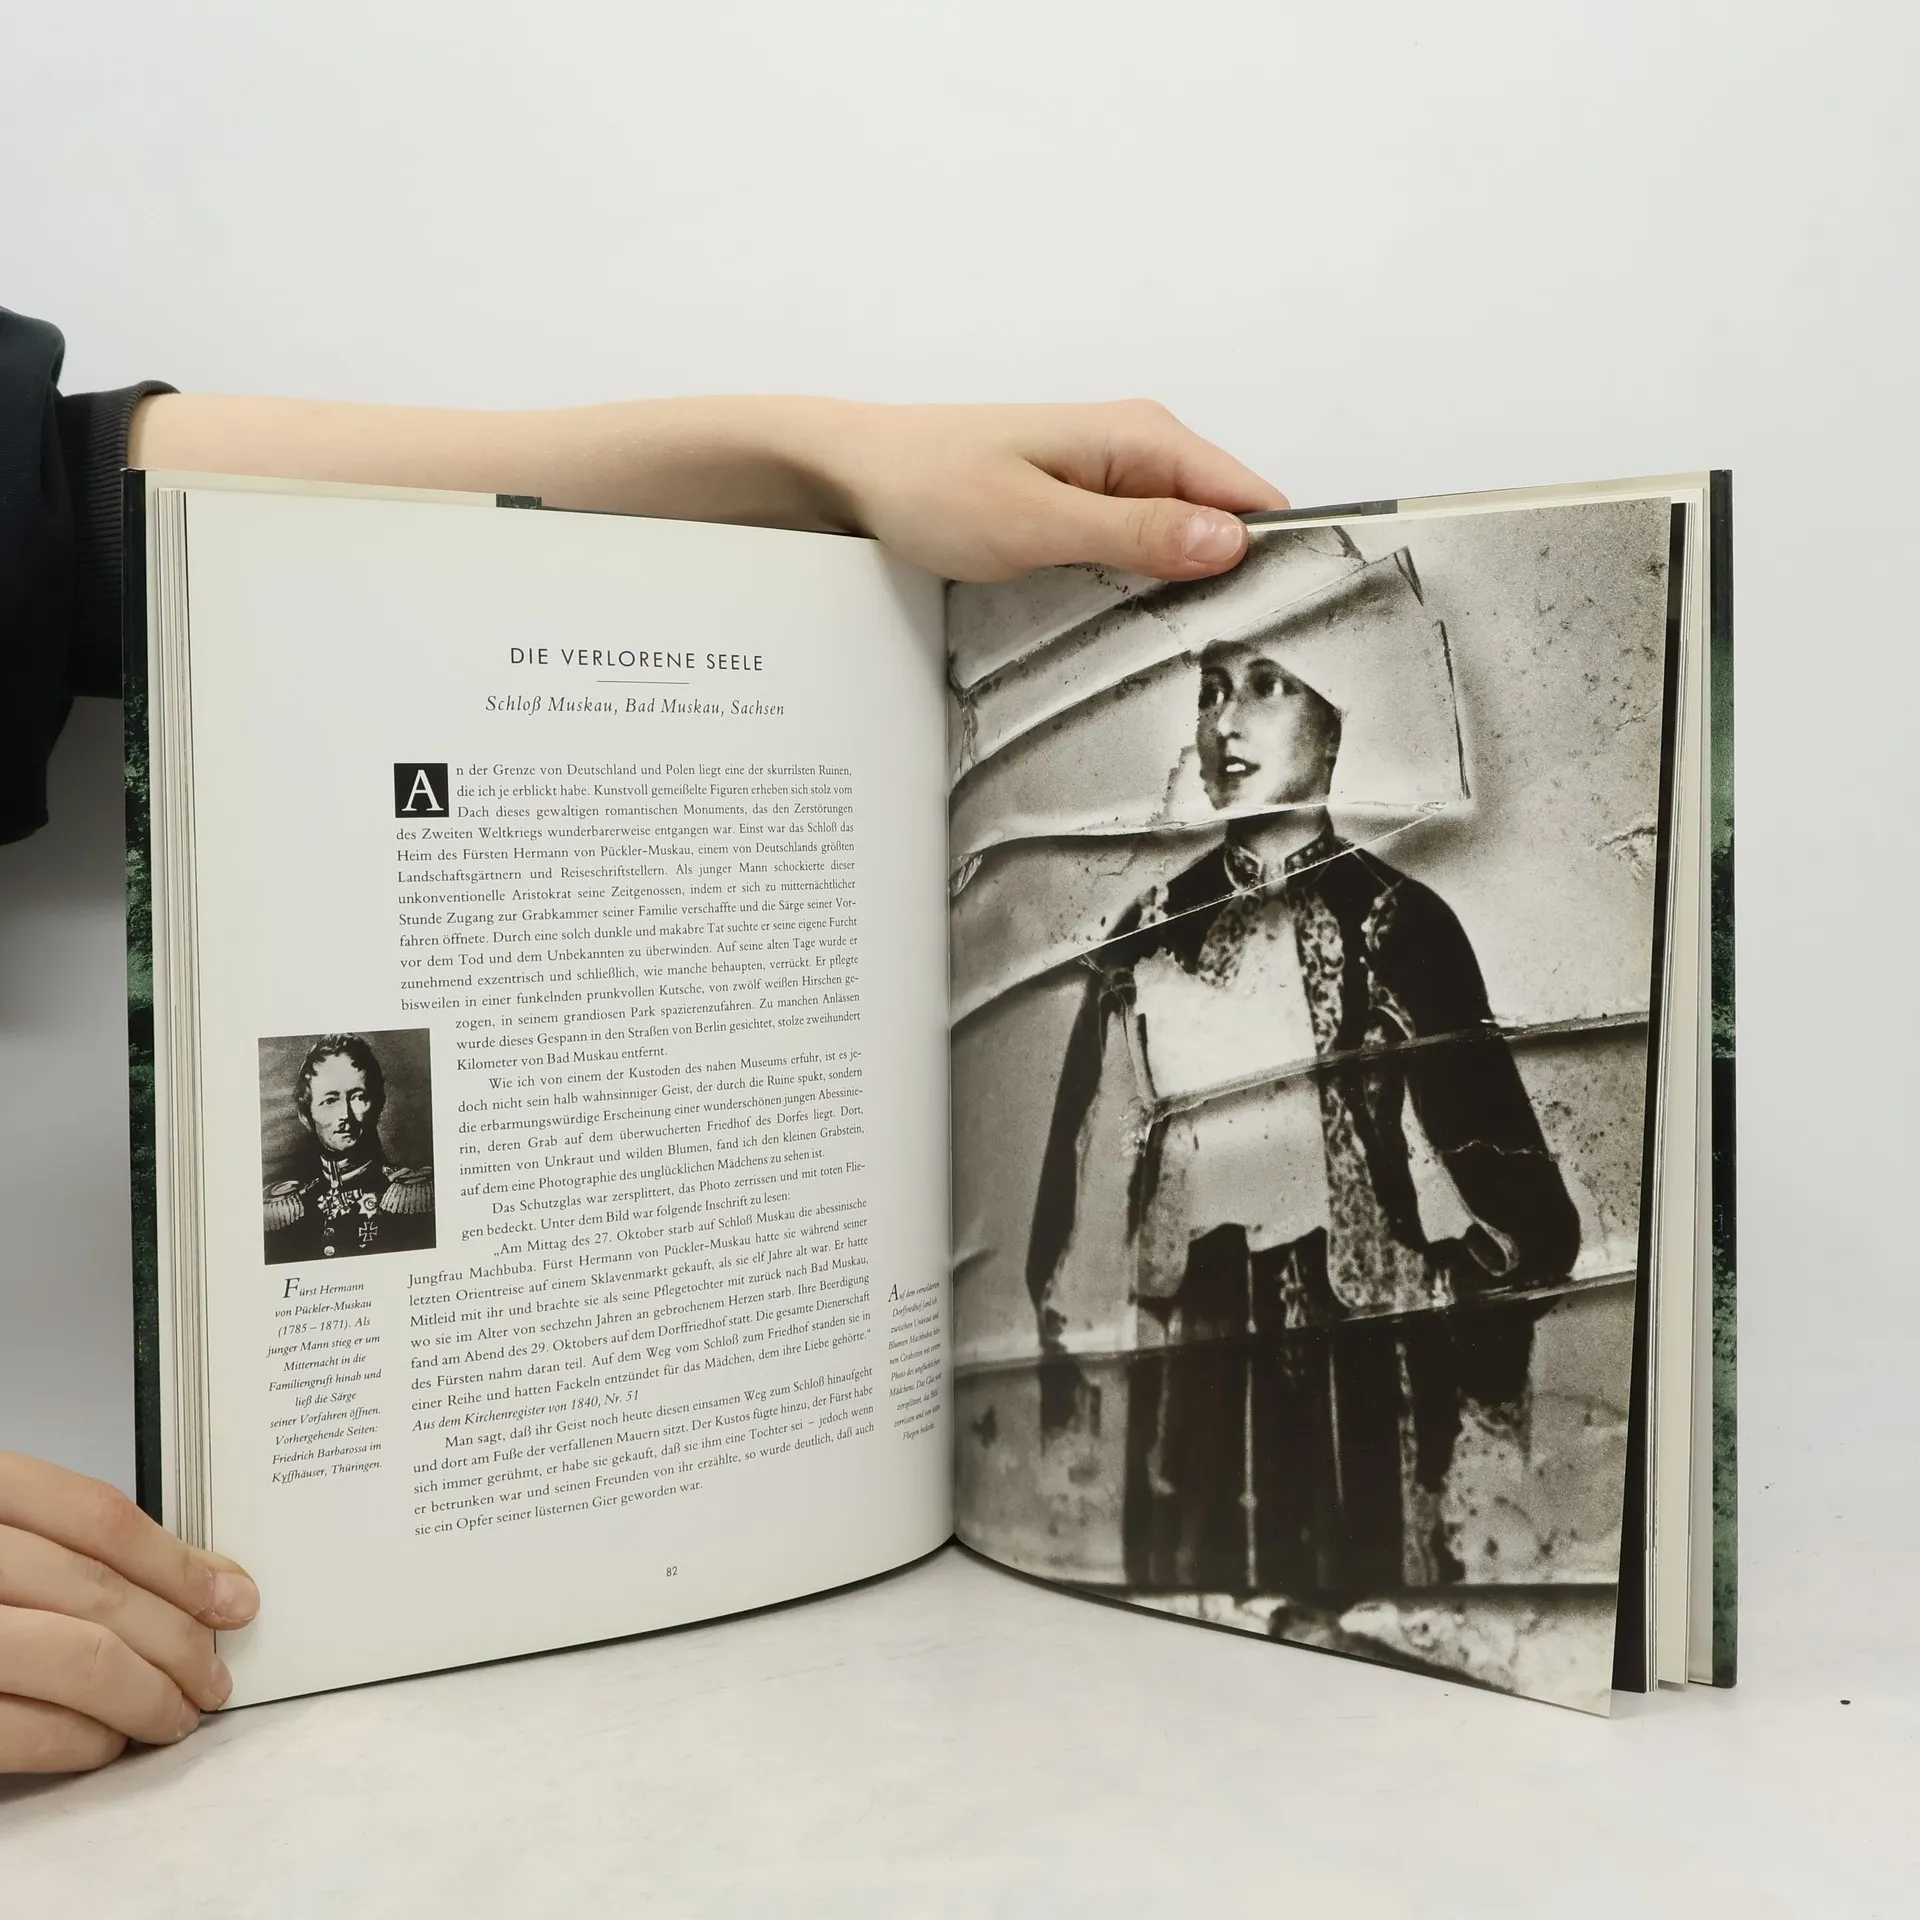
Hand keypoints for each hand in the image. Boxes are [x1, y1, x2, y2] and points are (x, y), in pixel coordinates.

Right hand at [0, 1452, 258, 1773]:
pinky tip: (107, 1742)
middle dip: (177, 1641)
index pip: (99, 1519)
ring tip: (177, 1714)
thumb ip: (72, 1543)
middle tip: (215, 1674)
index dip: (179, 1561)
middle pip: (97, 1593)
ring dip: (145, 1696)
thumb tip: (199, 1577)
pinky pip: (19, 1729)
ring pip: (75, 1659)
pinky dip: (80, 1740)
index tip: (234, 1597)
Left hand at [130, 392, 1287, 584]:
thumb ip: (1136, 535)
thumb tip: (1234, 542)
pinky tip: (1138, 655)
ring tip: (1210, 685)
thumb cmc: (920, 485)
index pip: (1257, 495)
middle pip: (1225, 527)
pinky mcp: (1065, 517)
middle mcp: (1133, 452)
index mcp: (1143, 437)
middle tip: (1265, 688)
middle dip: (1245, 594)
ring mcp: (1100, 485)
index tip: (1323, 632)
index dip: (1294, 560)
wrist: (831, 469)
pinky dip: (1142, 601)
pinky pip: (1132, 560)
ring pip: (1179, 551)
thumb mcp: (1034, 520)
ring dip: (1190, 605)